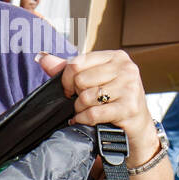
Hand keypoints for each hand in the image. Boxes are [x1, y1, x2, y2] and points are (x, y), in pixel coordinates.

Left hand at [37, 50, 156, 164]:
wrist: (136, 123)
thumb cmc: (111, 98)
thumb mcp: (92, 78)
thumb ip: (67, 68)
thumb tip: (42, 57)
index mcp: (116, 57)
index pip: (75, 64)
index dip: (66, 79)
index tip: (70, 88)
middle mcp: (126, 69)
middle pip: (80, 80)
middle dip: (76, 95)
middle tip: (84, 100)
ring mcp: (130, 88)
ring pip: (86, 97)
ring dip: (80, 108)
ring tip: (87, 109)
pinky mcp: (129, 108)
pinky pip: (93, 113)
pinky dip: (83, 119)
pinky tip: (85, 119)